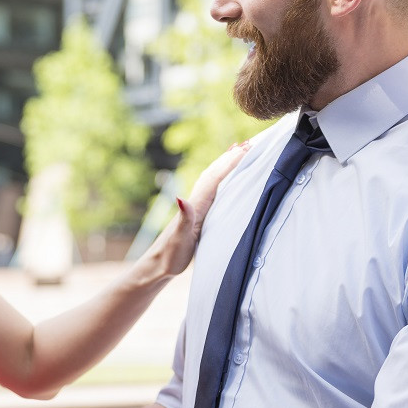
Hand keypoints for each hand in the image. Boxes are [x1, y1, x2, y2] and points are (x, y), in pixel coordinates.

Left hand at [147, 142, 248, 275]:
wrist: (158, 264)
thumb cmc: (170, 254)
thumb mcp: (179, 238)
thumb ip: (183, 218)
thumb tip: (181, 197)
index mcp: (196, 204)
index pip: (216, 178)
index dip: (231, 163)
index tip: (246, 149)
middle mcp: (196, 201)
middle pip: (215, 172)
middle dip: (231, 157)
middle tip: (249, 143)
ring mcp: (196, 206)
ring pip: (213, 177)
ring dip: (225, 163)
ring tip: (238, 149)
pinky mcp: (198, 213)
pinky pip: (212, 188)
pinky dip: (220, 176)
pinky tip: (224, 176)